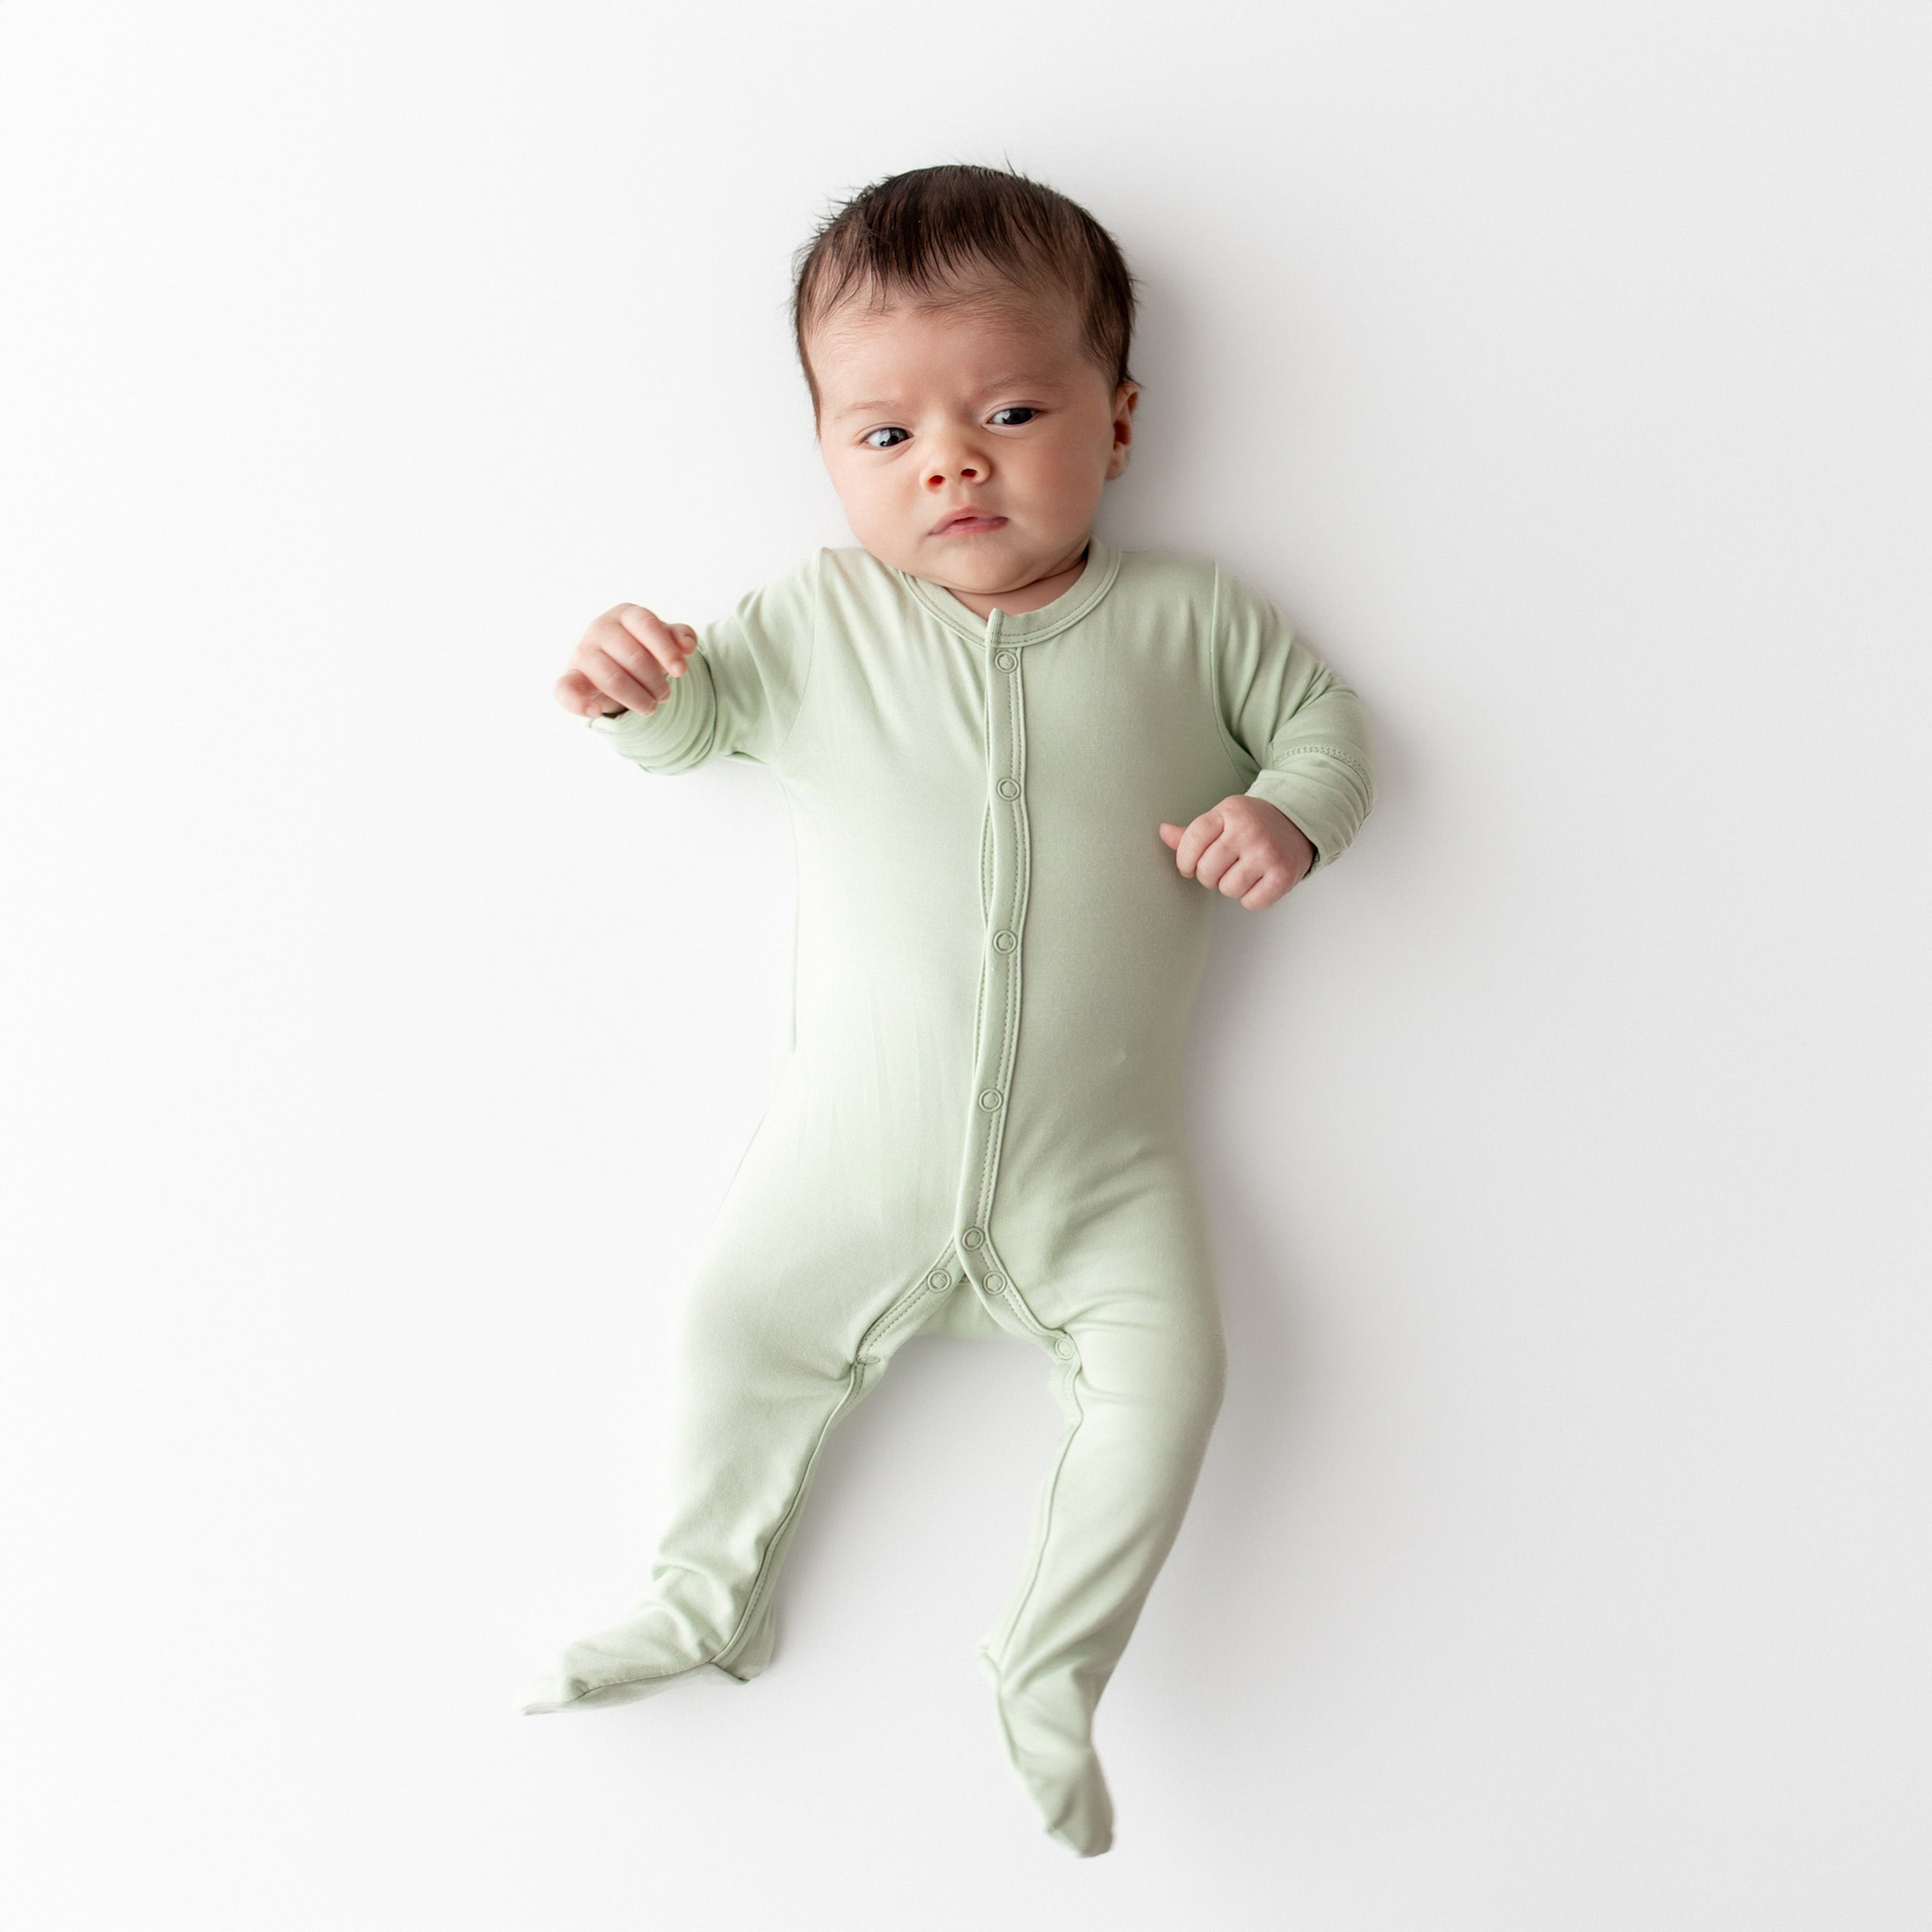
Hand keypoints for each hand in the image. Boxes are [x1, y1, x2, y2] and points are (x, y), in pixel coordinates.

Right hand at [555, 605, 697, 718]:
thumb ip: (680, 637)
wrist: (614, 664)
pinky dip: (580, 703)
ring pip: (611, 677)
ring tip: (651, 706)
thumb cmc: (643, 648)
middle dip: (655, 681)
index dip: (666, 650)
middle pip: (633, 656)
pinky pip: (566, 690)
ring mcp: (582, 652)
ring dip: (637, 698)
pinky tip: (596, 711)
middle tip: (664, 696)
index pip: (646, 625)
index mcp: (625, 614)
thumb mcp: (664, 640)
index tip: (681, 672)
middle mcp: (600, 628)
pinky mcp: (571, 677)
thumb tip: (686, 645)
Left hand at [1158, 796, 1314, 910]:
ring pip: (1227, 889)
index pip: (1192, 841)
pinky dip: (1252, 898)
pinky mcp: (1284, 875)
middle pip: (1206, 871)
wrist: (1299, 821)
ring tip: (1242, 872)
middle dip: (1208, 875)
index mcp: (1230, 813)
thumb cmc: (1253, 823)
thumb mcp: (1224, 818)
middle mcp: (1248, 831)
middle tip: (1222, 867)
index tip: (1188, 867)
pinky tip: (1258, 882)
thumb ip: (1193, 831)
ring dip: (1230, 887)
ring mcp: (1267, 854)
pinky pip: (1252, 902)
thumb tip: (1163, 832)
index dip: (1183, 860)